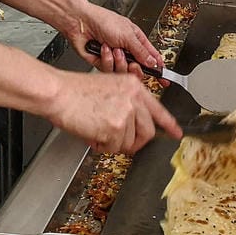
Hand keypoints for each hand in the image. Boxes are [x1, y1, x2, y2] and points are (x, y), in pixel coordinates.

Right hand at [48, 70, 182, 154]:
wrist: (59, 93)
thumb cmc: (75, 91)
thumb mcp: (108, 87)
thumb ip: (125, 102)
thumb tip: (133, 125)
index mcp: (133, 86)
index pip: (158, 108)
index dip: (169, 124)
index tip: (177, 133)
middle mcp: (133, 98)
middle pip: (147, 131)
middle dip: (135, 142)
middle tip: (122, 143)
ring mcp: (126, 113)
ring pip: (129, 142)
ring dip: (113, 142)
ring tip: (97, 131)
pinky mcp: (115, 128)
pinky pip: (114, 148)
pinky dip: (102, 146)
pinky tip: (92, 133)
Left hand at [63, 2, 164, 76]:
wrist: (81, 22)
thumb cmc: (103, 21)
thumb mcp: (127, 35)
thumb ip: (141, 51)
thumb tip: (153, 62)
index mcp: (135, 40)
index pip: (151, 57)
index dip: (158, 68)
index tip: (164, 79)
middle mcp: (126, 50)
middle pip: (138, 69)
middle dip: (136, 68)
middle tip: (133, 64)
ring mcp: (114, 57)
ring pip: (123, 72)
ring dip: (119, 61)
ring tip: (114, 50)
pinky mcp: (103, 63)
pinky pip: (109, 71)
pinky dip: (107, 60)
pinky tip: (103, 49)